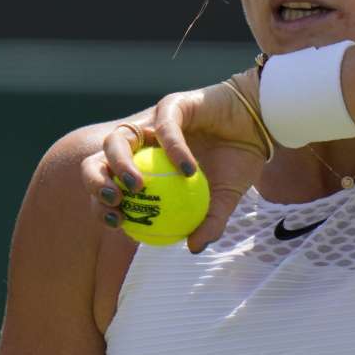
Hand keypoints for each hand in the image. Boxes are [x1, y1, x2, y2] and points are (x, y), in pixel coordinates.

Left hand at [81, 68, 268, 253]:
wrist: (260, 129)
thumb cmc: (236, 163)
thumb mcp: (225, 200)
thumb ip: (208, 222)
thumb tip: (193, 249)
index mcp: (143, 169)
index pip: (109, 187)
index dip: (101, 206)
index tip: (118, 222)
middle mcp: (140, 146)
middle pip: (98, 160)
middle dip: (95, 182)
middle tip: (114, 202)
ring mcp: (152, 123)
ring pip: (118, 139)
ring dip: (120, 164)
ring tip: (137, 186)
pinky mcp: (172, 105)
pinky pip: (165, 127)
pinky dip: (174, 149)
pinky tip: (187, 169)